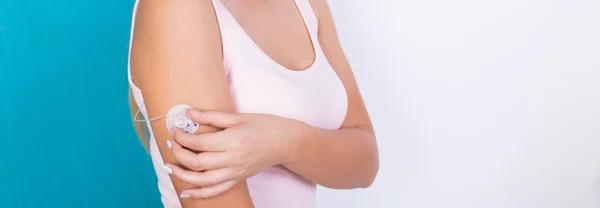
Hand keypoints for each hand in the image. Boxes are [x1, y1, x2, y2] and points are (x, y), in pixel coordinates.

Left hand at [165, 109, 308, 198]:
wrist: (286, 142)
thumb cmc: (265, 126)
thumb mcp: (239, 116)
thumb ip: (212, 115)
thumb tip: (189, 112)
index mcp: (232, 140)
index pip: (198, 142)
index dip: (182, 137)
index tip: (174, 130)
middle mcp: (232, 159)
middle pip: (197, 162)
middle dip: (178, 154)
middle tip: (170, 144)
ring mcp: (235, 172)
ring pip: (202, 180)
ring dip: (182, 175)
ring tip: (169, 167)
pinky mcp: (237, 179)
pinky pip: (215, 191)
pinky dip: (199, 194)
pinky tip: (185, 192)